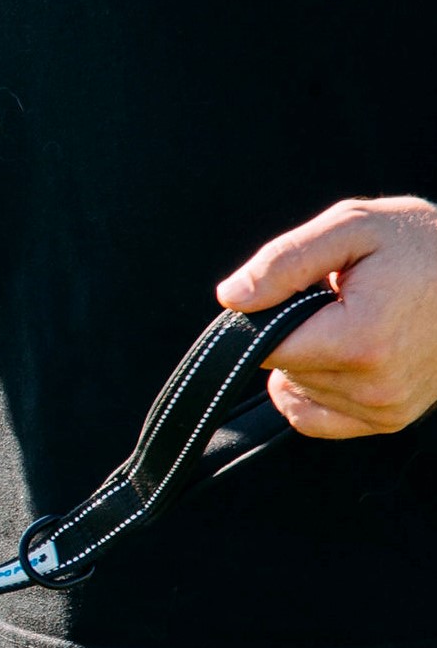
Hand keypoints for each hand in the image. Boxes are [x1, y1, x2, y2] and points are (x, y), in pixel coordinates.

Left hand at [216, 196, 436, 439]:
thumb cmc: (423, 243)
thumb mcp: (354, 227)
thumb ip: (285, 261)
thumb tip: (230, 299)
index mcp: (359, 341)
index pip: (264, 348)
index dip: (268, 315)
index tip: (304, 290)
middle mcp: (373, 387)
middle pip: (282, 368)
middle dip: (297, 331)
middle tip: (343, 299)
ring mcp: (383, 410)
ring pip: (296, 390)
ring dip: (311, 357)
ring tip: (357, 319)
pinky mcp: (389, 421)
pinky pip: (313, 418)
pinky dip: (313, 389)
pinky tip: (341, 355)